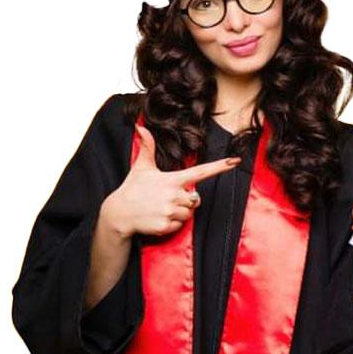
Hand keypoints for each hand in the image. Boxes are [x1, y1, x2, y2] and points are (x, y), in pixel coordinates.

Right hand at [102, 123, 240, 237]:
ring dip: (179, 213)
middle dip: (186, 201)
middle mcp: (174, 195)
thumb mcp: (141, 167)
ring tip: (161, 208)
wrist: (118, 213)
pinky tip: (158, 218)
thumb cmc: (132, 188)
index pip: (201, 172)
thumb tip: (141, 127)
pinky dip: (171, 224)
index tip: (234, 161)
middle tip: (167, 199)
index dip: (219, 167)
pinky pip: (179, 227)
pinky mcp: (166, 226)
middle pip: (196, 200)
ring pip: (189, 214)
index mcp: (172, 179)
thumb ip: (146, 147)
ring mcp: (170, 211)